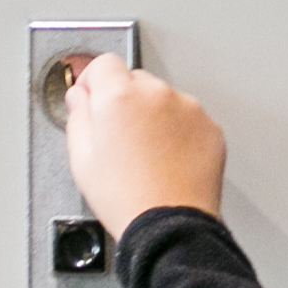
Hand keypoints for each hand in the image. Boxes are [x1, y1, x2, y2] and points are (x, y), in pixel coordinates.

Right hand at [64, 53, 223, 239]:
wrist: (169, 223)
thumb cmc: (125, 197)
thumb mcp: (80, 157)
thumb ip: (78, 117)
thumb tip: (80, 99)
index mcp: (118, 97)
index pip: (103, 64)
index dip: (92, 80)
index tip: (89, 96)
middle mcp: (156, 95)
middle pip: (134, 79)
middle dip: (123, 99)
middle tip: (116, 134)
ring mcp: (187, 109)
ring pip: (163, 98)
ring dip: (152, 115)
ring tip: (143, 153)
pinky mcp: (209, 127)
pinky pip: (187, 118)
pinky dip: (176, 131)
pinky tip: (165, 158)